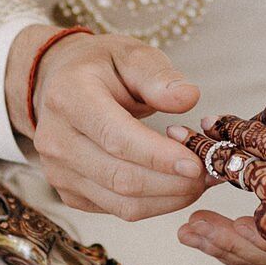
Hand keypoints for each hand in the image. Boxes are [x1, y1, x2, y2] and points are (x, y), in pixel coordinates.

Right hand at [7, 26, 206, 220]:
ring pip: (122, 202)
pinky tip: (177, 186)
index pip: (115, 136)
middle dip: (172, 182)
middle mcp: (55, 139)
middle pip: (120, 176)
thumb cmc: (101, 67)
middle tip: (210, 173)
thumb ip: (159, 76)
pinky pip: (118, 210)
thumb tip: (188, 98)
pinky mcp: (69, 193)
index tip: (196, 162)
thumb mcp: (131, 55)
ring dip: (169, 198)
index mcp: (68, 97)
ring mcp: (58, 171)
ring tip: (201, 181)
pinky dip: (155, 204)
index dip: (158, 156)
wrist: (61, 83)